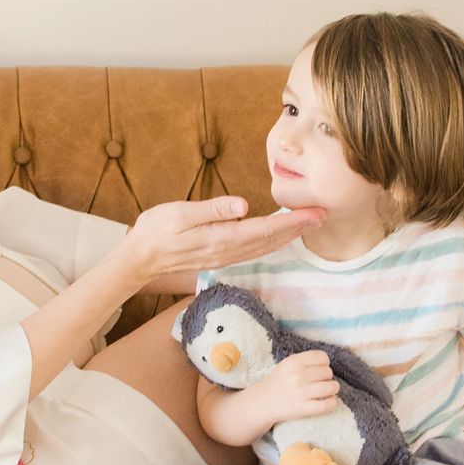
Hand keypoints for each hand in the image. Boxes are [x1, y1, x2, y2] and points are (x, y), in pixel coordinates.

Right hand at [122, 198, 324, 281]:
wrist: (139, 259)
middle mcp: (228, 251)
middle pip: (271, 240)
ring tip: (309, 224)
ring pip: (265, 246)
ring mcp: (225, 256)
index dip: (292, 221)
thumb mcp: (179, 213)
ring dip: (289, 236)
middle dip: (299, 228)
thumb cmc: (155, 231)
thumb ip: (211, 209)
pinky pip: (254, 250)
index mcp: (221, 238)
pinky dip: (273, 241)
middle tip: (323, 216)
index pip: (265, 229)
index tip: (314, 213)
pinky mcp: (220, 256)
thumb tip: (242, 205)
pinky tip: (279, 236)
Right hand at [256, 351, 340, 423]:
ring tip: (327, 391)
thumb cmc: (280, 381)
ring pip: (331, 387)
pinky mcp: (302, 408)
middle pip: (328, 372)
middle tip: (319, 382)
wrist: (264, 402)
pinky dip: (332, 403)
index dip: (324, 364)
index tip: (319, 369)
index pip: (323, 357)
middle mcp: (297, 376)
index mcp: (293, 362)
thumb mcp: (288, 364)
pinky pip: (326, 405)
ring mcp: (300, 393)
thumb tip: (329, 363)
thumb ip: (306, 360)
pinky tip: (329, 401)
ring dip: (332, 389)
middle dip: (327, 377)